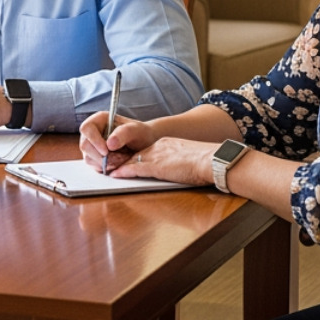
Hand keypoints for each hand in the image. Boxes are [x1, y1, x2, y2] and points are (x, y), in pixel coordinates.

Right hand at [79, 113, 156, 172]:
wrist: (144, 144)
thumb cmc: (140, 133)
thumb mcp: (135, 130)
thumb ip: (123, 133)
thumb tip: (109, 144)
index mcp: (99, 120)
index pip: (87, 128)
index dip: (94, 140)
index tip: (106, 151)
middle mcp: (93, 132)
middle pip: (85, 145)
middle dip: (101, 156)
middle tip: (118, 159)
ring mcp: (92, 145)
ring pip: (89, 158)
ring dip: (105, 163)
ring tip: (121, 159)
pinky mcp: (94, 157)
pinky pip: (94, 166)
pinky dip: (106, 168)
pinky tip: (118, 163)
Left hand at [104, 135, 219, 185]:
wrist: (212, 160)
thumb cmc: (207, 162)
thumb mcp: (190, 157)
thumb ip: (182, 160)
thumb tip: (184, 167)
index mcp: (167, 144)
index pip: (146, 150)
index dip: (134, 156)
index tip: (126, 160)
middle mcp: (159, 147)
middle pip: (135, 154)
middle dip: (122, 160)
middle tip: (109, 164)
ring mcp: (156, 156)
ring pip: (131, 160)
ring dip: (118, 166)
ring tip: (107, 170)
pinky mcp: (156, 167)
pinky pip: (134, 169)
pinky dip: (123, 172)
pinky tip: (114, 175)